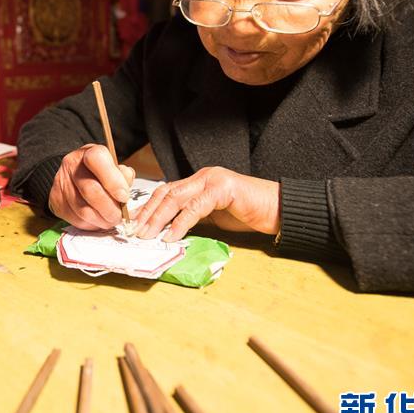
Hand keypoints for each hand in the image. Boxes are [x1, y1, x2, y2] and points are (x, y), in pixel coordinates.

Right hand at [48, 144, 135, 229]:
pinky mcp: (55, 201)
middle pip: (90, 190)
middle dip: (109, 208)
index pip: (97, 160)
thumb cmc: (99, 173)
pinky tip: (97, 220)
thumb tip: (124, 193)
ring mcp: (60, 183)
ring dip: (101, 220)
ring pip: (83, 210)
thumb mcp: (114, 168)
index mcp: (88, 153)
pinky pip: (75, 219)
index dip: (113, 181)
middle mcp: (71, 165)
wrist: (74, 176)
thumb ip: (123, 177)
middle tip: (119, 216)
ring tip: (110, 220)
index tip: (124, 197)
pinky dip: (90, 224)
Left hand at [134, 167, 279, 241]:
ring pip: (176, 197)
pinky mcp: (223, 189)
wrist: (279, 210)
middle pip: (166, 192)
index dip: (148, 208)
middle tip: (135, 231)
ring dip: (158, 218)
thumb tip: (169, 232)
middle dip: (148, 213)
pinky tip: (171, 235)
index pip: (166, 192)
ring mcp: (213, 180)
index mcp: (198, 182)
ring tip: (148, 234)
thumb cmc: (249, 214)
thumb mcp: (214, 217)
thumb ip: (194, 218)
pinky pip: (195, 206)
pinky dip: (181, 222)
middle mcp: (203, 177)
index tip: (135, 225)